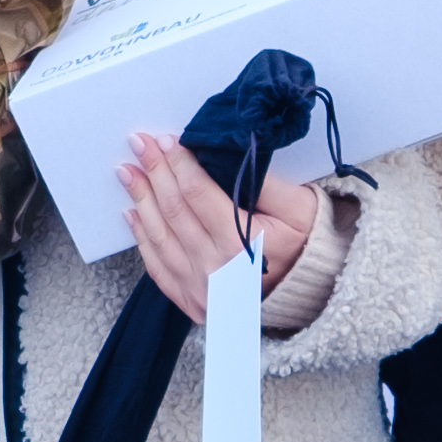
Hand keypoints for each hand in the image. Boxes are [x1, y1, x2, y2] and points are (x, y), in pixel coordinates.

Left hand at [120, 133, 334, 329]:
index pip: (197, 193)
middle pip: (174, 211)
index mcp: (242, 243)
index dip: (177, 163)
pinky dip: (143, 239)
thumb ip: (263, 183)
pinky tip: (133, 214)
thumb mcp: (299, 207)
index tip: (163, 140)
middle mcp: (216, 269)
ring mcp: (201, 289)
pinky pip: (157, 268)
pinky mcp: (192, 302)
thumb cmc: (307, 245)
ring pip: (160, 237)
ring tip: (128, 172)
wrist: (313, 294)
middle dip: (154, 172)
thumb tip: (226, 156)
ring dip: (140, 200)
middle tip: (138, 144)